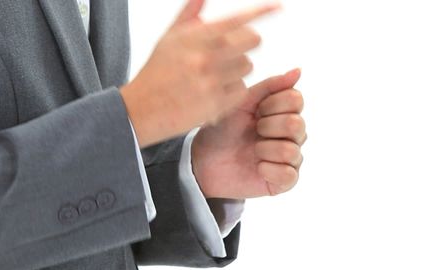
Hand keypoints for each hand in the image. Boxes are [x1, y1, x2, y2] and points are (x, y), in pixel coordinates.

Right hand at [120, 0, 280, 147]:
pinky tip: (215, 94)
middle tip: (233, 53)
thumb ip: (190, 14)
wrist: (141, 109)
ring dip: (237, 71)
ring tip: (215, 78)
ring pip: (247, 67)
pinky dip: (232, 93)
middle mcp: (205, 55)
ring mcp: (211, 80)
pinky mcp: (215, 103)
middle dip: (247, 45)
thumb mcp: (169, 38)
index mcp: (196, 35)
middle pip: (252, 41)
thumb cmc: (157, 71)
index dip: (262, 11)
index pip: (238, 18)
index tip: (279, 7)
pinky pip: (241, 90)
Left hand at [191, 69, 306, 198]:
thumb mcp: (242, 103)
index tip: (254, 111)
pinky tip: (256, 167)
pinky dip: (267, 170)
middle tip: (252, 131)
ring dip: (264, 149)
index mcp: (285, 111)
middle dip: (267, 127)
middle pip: (296, 124)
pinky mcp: (284, 181)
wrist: (204, 159)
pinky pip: (288, 175)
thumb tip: (298, 71)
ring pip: (291, 150)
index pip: (295, 100)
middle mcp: (293, 134)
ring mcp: (291, 157)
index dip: (271, 105)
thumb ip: (270, 86)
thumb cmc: (223, 129)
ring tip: (251, 151)